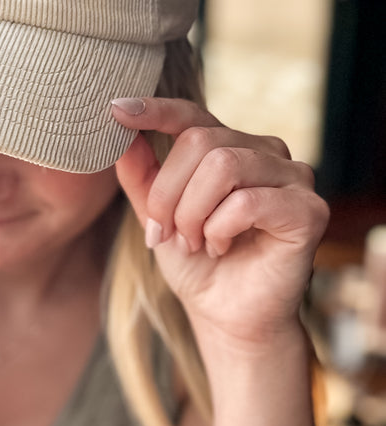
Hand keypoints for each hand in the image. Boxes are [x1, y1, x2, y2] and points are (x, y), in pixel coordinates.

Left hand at [112, 97, 328, 349]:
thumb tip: (121, 133)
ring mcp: (293, 177)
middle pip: (200, 142)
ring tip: (193, 243)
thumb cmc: (197, 264)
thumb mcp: (157, 216)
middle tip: (164, 233)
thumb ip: (141, 174)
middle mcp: (266, 152)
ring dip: (192, 214)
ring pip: (223, 167)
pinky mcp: (308, 210)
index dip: (155, 110)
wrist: (226, 315)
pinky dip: (220, 229)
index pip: (193, 116)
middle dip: (168, 194)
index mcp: (230, 147)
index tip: (116, 110)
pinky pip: (248, 201)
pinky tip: (220, 248)